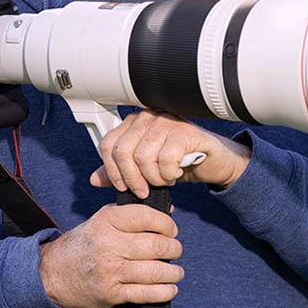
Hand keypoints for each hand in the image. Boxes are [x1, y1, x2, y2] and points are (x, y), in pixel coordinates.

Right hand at [38, 203, 183, 307]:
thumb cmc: (83, 245)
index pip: (146, 217)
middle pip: (156, 245)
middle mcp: (109, 244)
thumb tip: (168, 212)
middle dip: (174, 249)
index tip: (171, 230)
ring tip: (176, 271)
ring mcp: (111, 271)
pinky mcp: (112, 294)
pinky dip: (164, 292)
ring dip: (173, 272)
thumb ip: (131, 215)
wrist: (53, 274)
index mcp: (106, 221)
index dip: (166, 224)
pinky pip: (146, 293)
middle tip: (175, 250)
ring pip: (155, 271)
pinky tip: (170, 288)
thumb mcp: (101, 222)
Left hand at [90, 110, 251, 198]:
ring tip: (164, 179)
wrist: (212, 161)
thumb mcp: (144, 170)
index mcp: (133, 123)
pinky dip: (169, 174)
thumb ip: (120, 172)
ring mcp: (167, 121)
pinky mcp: (185, 132)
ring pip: (143, 157)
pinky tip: (176, 173)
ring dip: (154, 178)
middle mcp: (148, 117)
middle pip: (123, 151)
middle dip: (132, 179)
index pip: (108, 145)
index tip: (124, 186)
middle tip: (144, 190)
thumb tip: (95, 179)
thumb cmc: (179, 161)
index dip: (113, 171)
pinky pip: (166, 159)